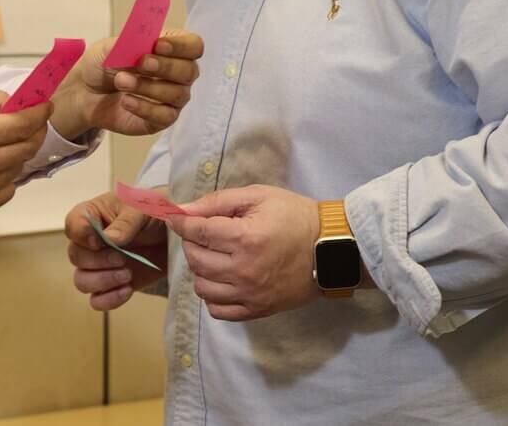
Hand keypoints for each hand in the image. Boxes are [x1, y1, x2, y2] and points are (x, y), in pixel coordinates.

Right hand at [0, 91, 51, 219]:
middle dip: (35, 132)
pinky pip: (6, 191)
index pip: (21, 124)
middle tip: (32, 124)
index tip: (45, 107)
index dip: (39, 113)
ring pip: (17, 169)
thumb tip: (16, 102)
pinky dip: (6, 177)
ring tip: (4, 145)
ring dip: (18, 154)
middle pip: (26, 148)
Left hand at [51, 30, 202, 138]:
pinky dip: (145, 107)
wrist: (85, 91)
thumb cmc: (104, 64)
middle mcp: (178, 74)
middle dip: (165, 66)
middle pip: (189, 71)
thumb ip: (130, 43)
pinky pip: (165, 116)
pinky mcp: (161, 119)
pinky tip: (126, 101)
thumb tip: (147, 43)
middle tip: (140, 63)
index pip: (193, 45)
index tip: (157, 45)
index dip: (181, 45)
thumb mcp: (110, 47)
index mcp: (171, 49)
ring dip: (148, 86)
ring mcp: (172, 98)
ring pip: (177, 94)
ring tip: (121, 81)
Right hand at [65, 191, 167, 309]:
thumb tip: (109, 239)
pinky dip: (109, 299)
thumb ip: (125, 223)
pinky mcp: (110, 286)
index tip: (99, 241)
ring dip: (103, 281)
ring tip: (127, 275)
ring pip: (82, 281)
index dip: (82, 235)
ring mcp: (98, 266)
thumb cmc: (152, 214)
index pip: (73, 225)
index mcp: (92, 216)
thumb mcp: (142, 210)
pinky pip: (97, 300)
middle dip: (98, 261)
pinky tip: (127, 290)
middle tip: (122, 259)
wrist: (171, 238)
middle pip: (76, 256)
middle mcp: (89, 243)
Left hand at [163, 185, 319, 320]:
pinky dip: (213, 296)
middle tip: (202, 234)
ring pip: (203, 287)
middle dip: (191, 243)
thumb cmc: (296, 216)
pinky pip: (219, 311)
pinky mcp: (258, 309)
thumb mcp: (259, 197)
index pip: (196, 232)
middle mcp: (244, 270)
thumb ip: (219, 202)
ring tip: (214, 256)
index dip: (181, 223)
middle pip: (195, 260)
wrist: (332, 248)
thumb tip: (185, 210)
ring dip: (201, 269)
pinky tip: (222, 280)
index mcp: (245, 238)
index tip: (175, 218)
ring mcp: (251, 294)